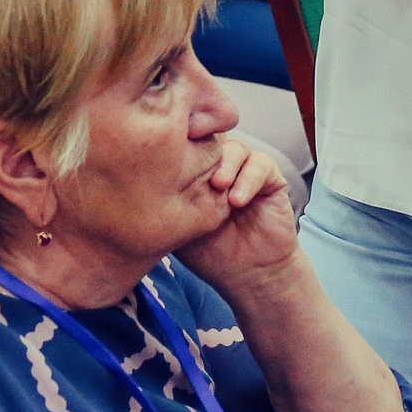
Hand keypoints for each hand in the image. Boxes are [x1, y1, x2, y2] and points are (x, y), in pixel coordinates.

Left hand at [175, 136, 300, 291]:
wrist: (248, 275)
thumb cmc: (210, 254)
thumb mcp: (180, 225)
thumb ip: (167, 199)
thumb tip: (141, 178)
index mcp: (197, 172)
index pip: (188, 143)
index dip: (180, 139)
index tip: (166, 145)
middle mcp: (221, 166)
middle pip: (212, 136)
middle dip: (203, 144)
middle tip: (191, 159)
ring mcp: (245, 171)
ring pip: (236, 147)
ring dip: (226, 164)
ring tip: (218, 186)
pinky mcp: (270, 179)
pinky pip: (260, 164)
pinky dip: (248, 179)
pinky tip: (237, 201)